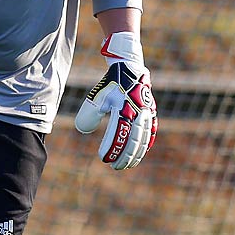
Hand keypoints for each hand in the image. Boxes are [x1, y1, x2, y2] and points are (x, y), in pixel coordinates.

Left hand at [74, 30, 156, 170]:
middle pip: (133, 140)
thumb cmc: (111, 84)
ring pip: (143, 138)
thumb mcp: (97, 97)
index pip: (118, 134)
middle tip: (116, 167)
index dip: (112, 148)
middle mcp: (137, 112)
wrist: (130, 67)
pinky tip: (143, 152)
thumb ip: (89, 113)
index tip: (104, 158)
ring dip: (136, 153)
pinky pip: (151, 130)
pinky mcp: (151, 111)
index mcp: (123, 108)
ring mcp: (146, 113)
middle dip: (125, 156)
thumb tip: (83, 129)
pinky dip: (147, 142)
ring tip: (129, 164)